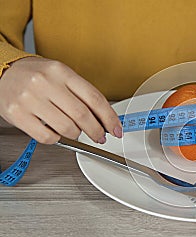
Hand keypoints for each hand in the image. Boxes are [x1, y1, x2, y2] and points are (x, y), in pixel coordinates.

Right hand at [0, 57, 121, 143]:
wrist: (1, 71)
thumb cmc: (35, 75)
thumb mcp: (61, 75)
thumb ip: (81, 94)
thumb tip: (104, 118)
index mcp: (61, 71)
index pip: (94, 98)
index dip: (109, 117)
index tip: (116, 129)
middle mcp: (46, 83)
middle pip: (82, 115)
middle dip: (96, 131)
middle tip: (100, 136)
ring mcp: (30, 99)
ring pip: (66, 128)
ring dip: (76, 135)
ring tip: (75, 131)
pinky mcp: (17, 114)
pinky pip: (47, 137)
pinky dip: (57, 139)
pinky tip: (56, 132)